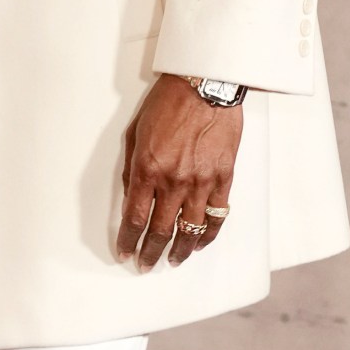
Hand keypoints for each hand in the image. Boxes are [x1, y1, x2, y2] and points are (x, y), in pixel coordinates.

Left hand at [116, 75, 242, 270]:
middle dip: (150, 252)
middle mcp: (174, 181)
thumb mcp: (135, 133)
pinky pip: (217, 216)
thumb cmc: (168, 103)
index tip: (125, 252)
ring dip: (179, 250)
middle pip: (161, 231)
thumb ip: (133, 169)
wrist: (205, 85)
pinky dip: (208, 235)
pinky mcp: (224, 178)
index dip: (128, 240)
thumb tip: (133, 196)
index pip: (134, 218)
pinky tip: (199, 243)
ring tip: (172, 261)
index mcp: (148, 169)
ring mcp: (201, 182)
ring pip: (190, 230)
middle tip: (145, 264)